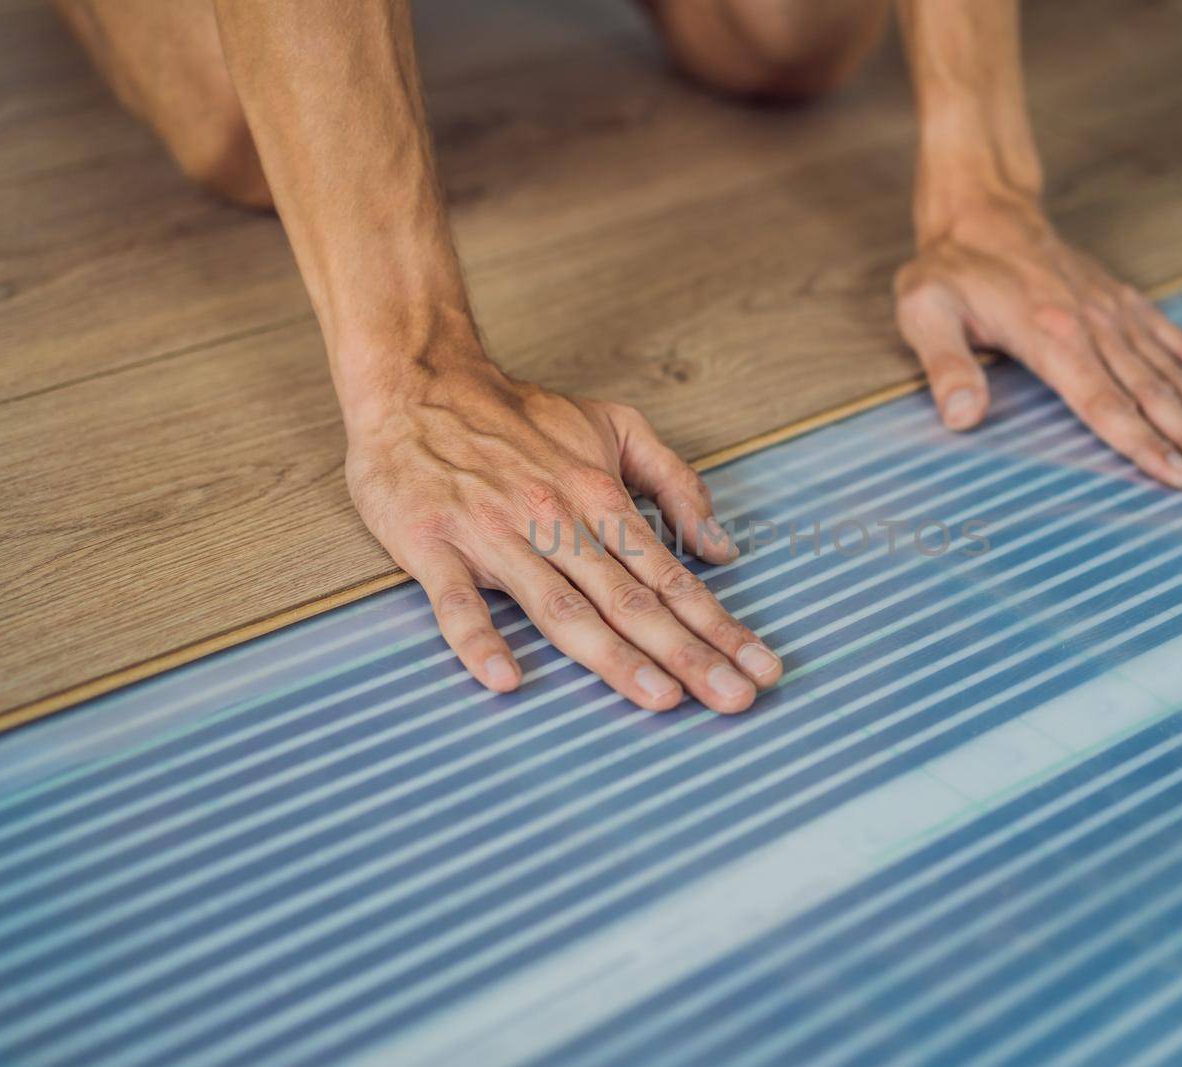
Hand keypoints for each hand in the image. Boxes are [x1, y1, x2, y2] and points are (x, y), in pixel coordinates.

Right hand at [342, 353, 781, 713]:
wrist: (418, 383)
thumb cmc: (519, 416)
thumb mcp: (615, 426)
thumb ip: (674, 482)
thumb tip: (722, 547)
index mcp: (600, 497)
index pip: (671, 575)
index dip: (719, 624)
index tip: (762, 667)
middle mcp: (556, 521)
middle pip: (631, 600)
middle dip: (689, 653)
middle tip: (736, 699)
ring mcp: (495, 536)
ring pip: (562, 607)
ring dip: (614, 656)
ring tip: (661, 699)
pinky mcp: (433, 546)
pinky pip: (456, 601)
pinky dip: (479, 638)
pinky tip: (505, 678)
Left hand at [894, 192, 1181, 489]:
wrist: (985, 210)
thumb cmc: (949, 269)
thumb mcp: (925, 311)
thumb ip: (945, 365)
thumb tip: (959, 418)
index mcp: (1049, 334)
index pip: (1103, 402)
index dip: (1142, 443)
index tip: (1180, 478)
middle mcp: (1094, 326)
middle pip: (1153, 395)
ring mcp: (1117, 315)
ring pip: (1176, 375)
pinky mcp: (1129, 305)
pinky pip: (1181, 344)